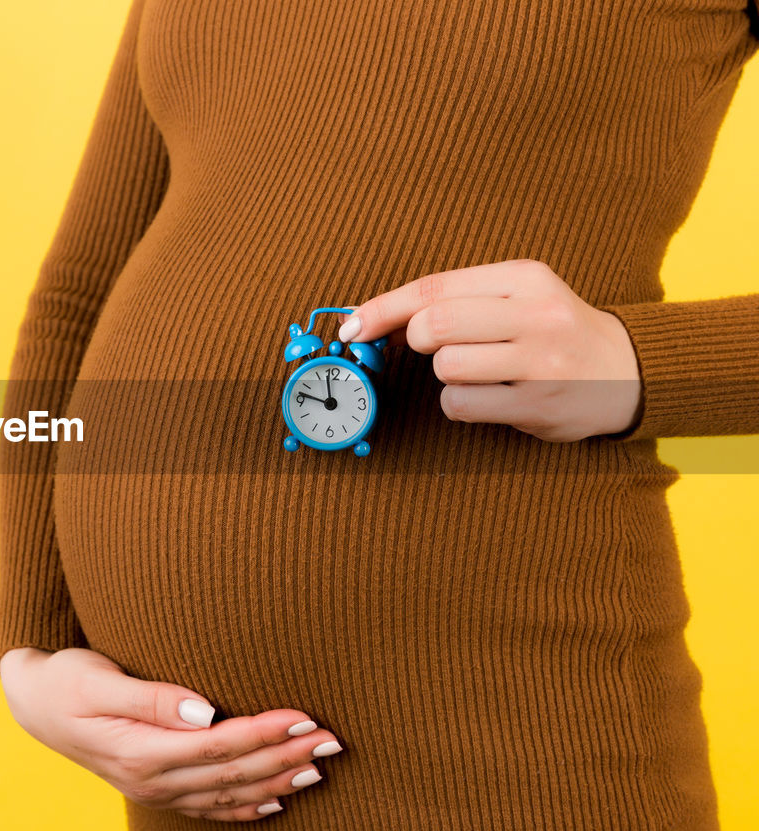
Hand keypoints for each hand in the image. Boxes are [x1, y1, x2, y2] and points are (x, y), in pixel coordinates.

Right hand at [0, 647, 343, 820]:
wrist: (33, 702)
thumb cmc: (66, 681)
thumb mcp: (98, 680)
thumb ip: (152, 697)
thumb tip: (205, 711)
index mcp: (140, 752)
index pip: (218, 746)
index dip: (264, 732)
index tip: (303, 717)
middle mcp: (150, 780)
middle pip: (231, 773)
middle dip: (284, 756)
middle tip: (330, 739)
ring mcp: (152, 790)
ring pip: (227, 794)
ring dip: (275, 780)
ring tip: (317, 766)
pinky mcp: (154, 788)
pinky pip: (208, 807)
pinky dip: (244, 807)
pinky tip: (274, 801)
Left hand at [338, 259, 641, 440]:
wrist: (628, 371)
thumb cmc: (553, 331)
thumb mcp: (516, 296)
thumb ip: (454, 299)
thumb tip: (372, 318)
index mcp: (525, 277)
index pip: (434, 287)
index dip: (383, 309)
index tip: (352, 327)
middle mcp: (537, 313)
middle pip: (433, 325)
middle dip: (419, 341)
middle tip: (441, 349)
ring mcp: (541, 360)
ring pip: (446, 367)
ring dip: (449, 375)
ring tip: (486, 372)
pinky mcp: (538, 403)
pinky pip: (461, 404)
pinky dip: (461, 404)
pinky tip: (493, 397)